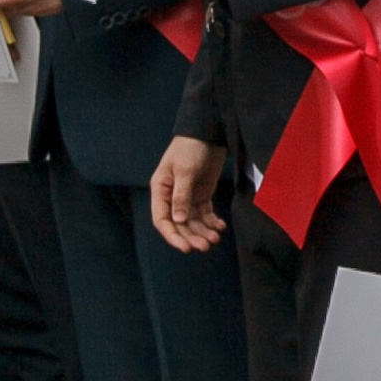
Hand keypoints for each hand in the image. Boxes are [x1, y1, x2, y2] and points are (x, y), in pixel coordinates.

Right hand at [150, 134, 227, 252]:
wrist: (208, 132)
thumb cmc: (190, 147)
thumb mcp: (184, 170)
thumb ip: (181, 196)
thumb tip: (179, 220)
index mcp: (160, 190)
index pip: (162, 219)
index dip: (173, 236)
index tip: (185, 248)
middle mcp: (171, 196)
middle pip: (179, 224)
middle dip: (191, 236)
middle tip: (206, 246)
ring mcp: (187, 196)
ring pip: (193, 221)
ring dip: (203, 231)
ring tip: (215, 238)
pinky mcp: (202, 194)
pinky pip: (205, 213)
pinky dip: (212, 222)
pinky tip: (220, 227)